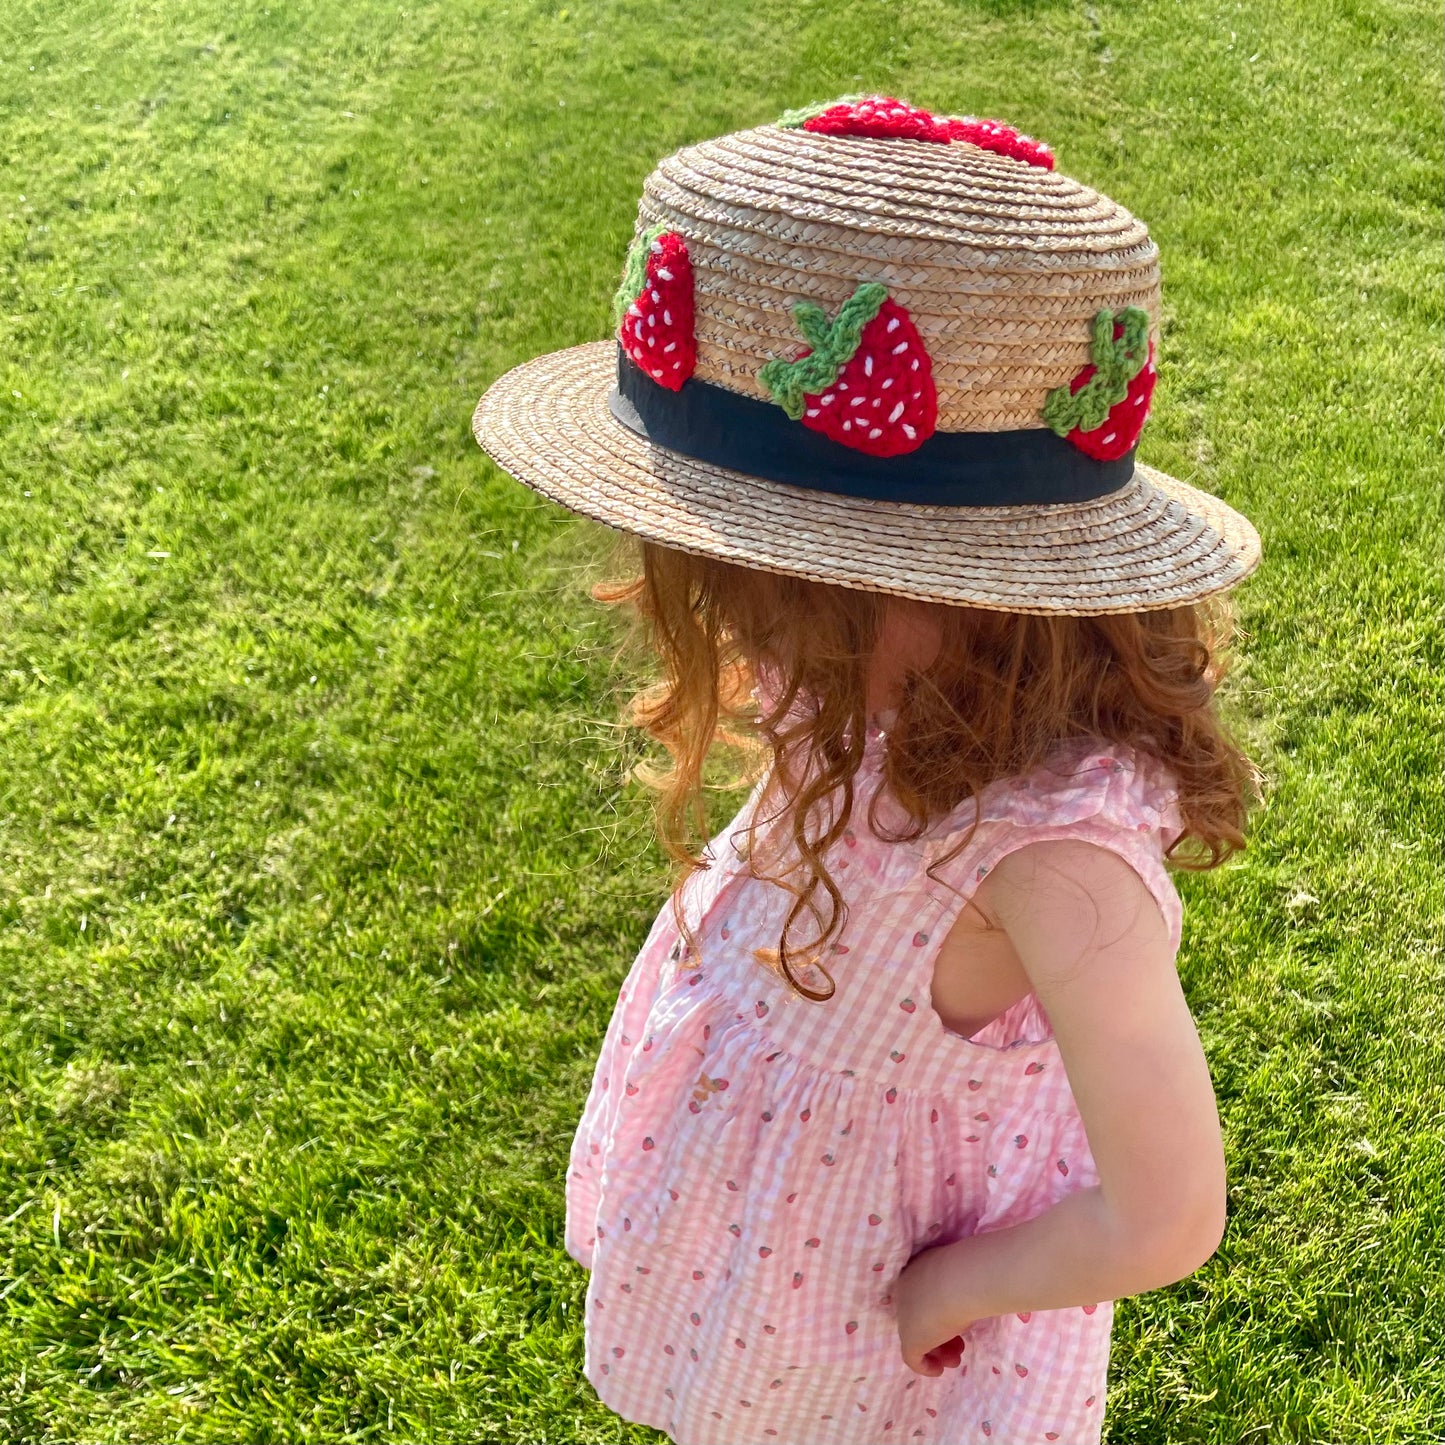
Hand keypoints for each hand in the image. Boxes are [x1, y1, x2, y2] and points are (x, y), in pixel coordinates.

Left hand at [893, 1246, 977, 1376]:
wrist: (959, 1281)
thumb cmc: (966, 1273)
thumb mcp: (960, 1279)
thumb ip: (956, 1289)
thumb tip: (967, 1297)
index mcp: (915, 1273)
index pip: (925, 1300)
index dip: (942, 1315)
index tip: (960, 1327)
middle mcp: (905, 1292)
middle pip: (922, 1320)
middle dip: (941, 1336)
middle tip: (960, 1346)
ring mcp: (905, 1316)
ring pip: (919, 1337)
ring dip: (939, 1351)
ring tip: (956, 1360)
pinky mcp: (908, 1339)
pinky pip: (912, 1358)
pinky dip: (925, 1366)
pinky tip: (939, 1369)